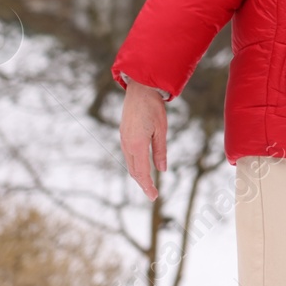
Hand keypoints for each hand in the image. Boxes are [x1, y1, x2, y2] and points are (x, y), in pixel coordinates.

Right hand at [120, 80, 167, 199]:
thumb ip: (160, 151)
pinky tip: (141, 166)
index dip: (148, 186)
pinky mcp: (123, 134)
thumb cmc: (153, 107)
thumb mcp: (161, 130)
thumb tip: (161, 170)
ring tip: (147, 183)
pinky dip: (134, 164)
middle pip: (133, 170)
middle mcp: (127, 144)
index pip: (142, 172)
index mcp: (137, 145)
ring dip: (138, 174)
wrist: (140, 88)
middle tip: (152, 194)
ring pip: (129, 163)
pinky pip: (128, 154)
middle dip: (142, 183)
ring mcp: (123, 139)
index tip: (154, 197)